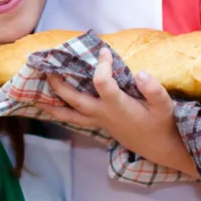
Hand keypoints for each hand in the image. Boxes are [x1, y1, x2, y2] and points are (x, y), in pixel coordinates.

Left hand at [37, 48, 192, 171]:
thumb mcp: (165, 106)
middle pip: (75, 100)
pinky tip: (53, 106)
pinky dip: (62, 112)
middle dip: (60, 84)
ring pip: (70, 114)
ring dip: (53, 104)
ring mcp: (100, 121)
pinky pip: (75, 118)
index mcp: (119, 107)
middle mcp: (104, 114)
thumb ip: (153, 90)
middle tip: (47, 68)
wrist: (161, 148)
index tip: (104, 52)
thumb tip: (140, 73)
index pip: (102, 83)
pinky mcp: (100, 125)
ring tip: (35, 96)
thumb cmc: (163, 124)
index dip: (102, 66)